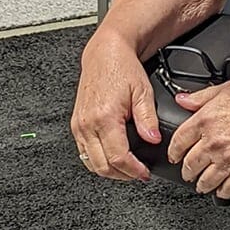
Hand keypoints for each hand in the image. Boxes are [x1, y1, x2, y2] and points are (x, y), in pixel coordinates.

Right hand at [72, 34, 160, 183]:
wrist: (105, 53)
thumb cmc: (122, 67)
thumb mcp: (143, 90)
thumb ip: (148, 118)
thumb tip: (153, 140)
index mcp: (105, 117)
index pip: (118, 157)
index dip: (133, 170)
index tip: (144, 174)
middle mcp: (87, 124)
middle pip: (102, 166)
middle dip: (122, 175)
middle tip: (138, 174)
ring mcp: (79, 126)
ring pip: (91, 163)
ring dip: (109, 171)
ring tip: (128, 169)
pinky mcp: (76, 125)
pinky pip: (84, 152)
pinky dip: (98, 160)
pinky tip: (112, 157)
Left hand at [167, 70, 229, 199]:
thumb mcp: (229, 87)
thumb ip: (201, 97)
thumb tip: (183, 100)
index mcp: (207, 119)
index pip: (178, 142)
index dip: (174, 151)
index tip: (175, 154)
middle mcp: (214, 141)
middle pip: (189, 165)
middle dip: (187, 170)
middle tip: (188, 170)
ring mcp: (229, 158)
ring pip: (204, 181)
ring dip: (201, 184)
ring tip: (202, 183)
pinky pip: (226, 190)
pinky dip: (222, 192)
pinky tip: (222, 189)